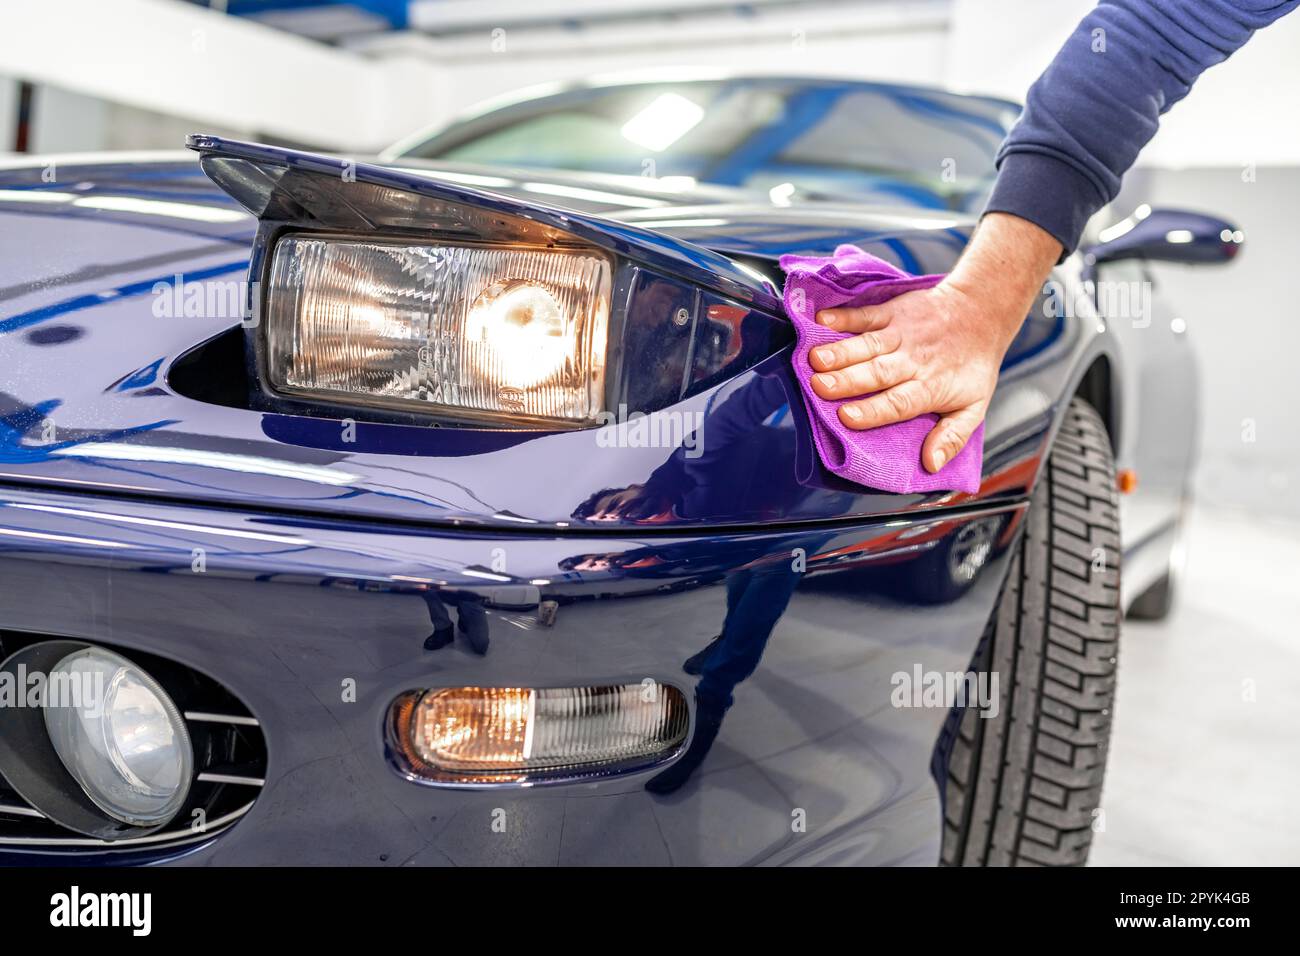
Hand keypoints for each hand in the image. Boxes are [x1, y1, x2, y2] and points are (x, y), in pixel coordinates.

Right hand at [807, 213, 1061, 472]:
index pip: (899, 402)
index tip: (846, 417)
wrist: (981, 313)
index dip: (873, 410)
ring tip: (814, 358)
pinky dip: (843, 317)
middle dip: (846, 381)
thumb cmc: (972, 366)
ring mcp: (901, 334)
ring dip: (839, 351)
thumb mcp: (974, 407)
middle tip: (818, 387)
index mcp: (930, 387)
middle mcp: (913, 361)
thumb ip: (952, 437)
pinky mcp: (893, 312)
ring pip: (868, 345)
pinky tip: (822, 319)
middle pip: (877, 373)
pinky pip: (866, 314)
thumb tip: (931, 464)